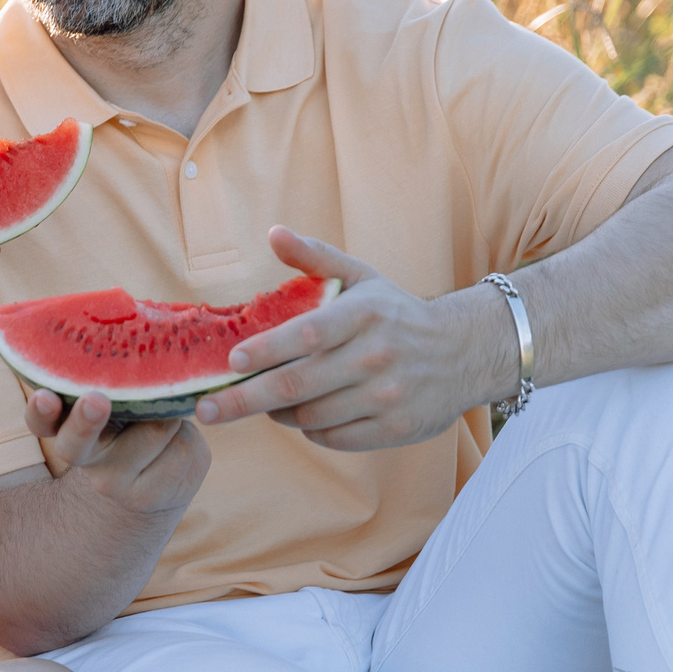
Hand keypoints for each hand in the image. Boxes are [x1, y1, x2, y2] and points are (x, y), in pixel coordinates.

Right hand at [22, 387, 211, 510]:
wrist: (158, 486)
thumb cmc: (137, 426)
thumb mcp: (123, 405)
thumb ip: (122, 389)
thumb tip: (151, 374)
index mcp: (66, 427)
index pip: (41, 421)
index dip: (40, 409)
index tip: (45, 395)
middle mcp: (82, 458)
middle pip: (77, 440)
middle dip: (87, 418)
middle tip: (95, 401)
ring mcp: (110, 483)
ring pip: (153, 430)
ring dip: (172, 416)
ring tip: (169, 420)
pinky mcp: (145, 498)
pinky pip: (181, 450)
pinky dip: (188, 440)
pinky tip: (179, 445)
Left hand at [192, 227, 517, 449]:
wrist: (465, 352)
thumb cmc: (397, 313)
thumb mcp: (362, 276)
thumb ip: (315, 258)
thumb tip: (273, 233)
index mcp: (364, 314)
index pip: (307, 334)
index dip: (266, 351)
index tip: (230, 362)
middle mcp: (377, 356)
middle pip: (298, 385)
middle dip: (245, 400)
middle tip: (207, 409)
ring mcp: (387, 396)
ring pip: (310, 416)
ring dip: (277, 413)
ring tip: (264, 402)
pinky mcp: (394, 429)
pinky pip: (332, 438)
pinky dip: (309, 429)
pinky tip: (304, 415)